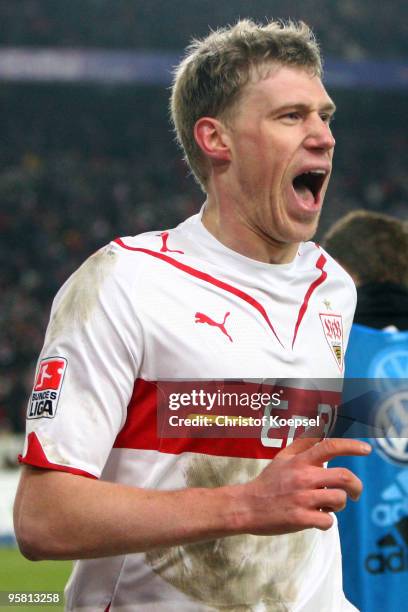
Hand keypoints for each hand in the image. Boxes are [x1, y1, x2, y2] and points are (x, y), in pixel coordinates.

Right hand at [235, 437, 370, 534]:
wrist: (247, 506)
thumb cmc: (267, 482)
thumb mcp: (282, 458)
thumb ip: (302, 444)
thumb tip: (320, 428)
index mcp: (300, 461)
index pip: (330, 447)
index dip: (352, 446)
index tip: (367, 449)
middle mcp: (303, 477)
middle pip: (345, 477)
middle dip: (356, 487)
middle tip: (355, 493)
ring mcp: (302, 498)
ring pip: (339, 500)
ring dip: (338, 505)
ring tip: (326, 506)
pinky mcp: (300, 519)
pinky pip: (328, 521)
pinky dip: (326, 521)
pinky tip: (315, 518)